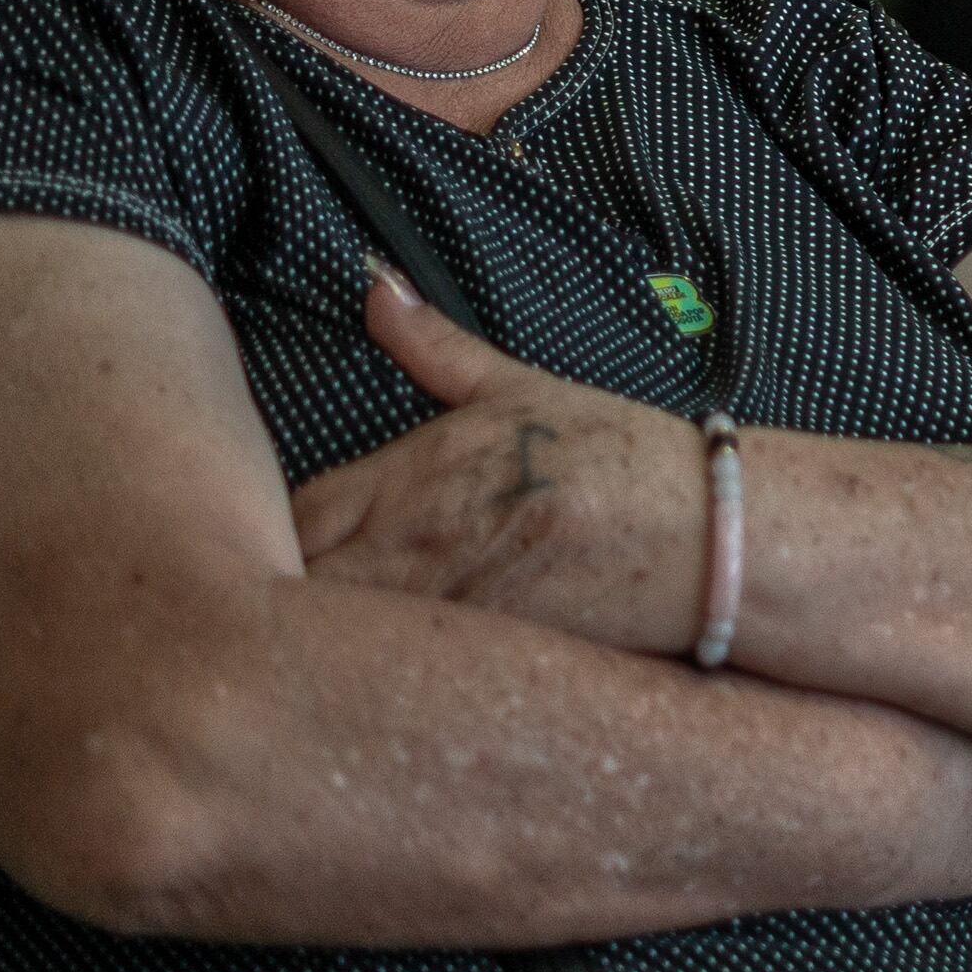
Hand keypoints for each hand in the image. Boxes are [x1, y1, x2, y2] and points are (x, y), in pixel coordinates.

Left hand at [290, 265, 706, 659]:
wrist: (704, 534)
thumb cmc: (617, 458)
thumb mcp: (522, 388)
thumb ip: (434, 346)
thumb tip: (375, 286)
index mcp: (407, 478)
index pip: (288, 516)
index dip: (267, 530)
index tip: (289, 538)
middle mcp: (408, 550)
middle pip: (287, 588)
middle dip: (276, 593)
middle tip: (282, 599)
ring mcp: (434, 615)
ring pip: (326, 642)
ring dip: (314, 644)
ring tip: (318, 649)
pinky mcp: (467, 668)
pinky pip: (389, 685)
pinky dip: (372, 684)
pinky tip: (380, 685)